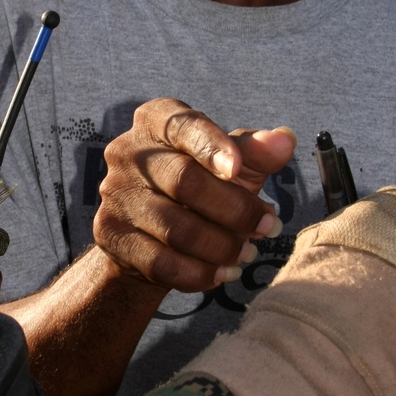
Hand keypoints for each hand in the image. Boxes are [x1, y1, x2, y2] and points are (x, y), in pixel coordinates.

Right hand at [92, 98, 295, 292]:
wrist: (150, 233)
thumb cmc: (200, 187)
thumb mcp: (231, 165)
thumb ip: (256, 152)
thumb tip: (285, 140)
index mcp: (156, 121)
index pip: (182, 126)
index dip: (211, 146)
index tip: (238, 171)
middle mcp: (127, 152)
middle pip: (184, 181)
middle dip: (235, 209)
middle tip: (268, 227)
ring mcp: (115, 194)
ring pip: (176, 228)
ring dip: (221, 246)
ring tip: (246, 253)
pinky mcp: (109, 234)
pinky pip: (161, 262)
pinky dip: (198, 273)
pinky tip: (221, 274)